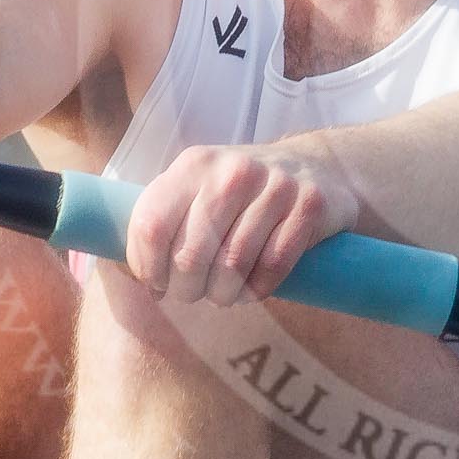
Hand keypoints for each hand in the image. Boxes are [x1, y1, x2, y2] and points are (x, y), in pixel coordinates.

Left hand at [126, 138, 359, 305]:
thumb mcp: (200, 187)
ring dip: (223, 294)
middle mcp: (232, 171)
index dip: (147, 267)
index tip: (157, 283)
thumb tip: (141, 280)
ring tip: (223, 294)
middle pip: (190, 254)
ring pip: (233, 266)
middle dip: (186, 289)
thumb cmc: (244, 191)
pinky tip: (251, 290)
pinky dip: (257, 290)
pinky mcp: (309, 206)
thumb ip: (167, 221)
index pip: (151, 225)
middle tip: (193, 294)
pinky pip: (273, 267)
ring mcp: (275, 186)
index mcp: (194, 165)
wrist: (316, 166)